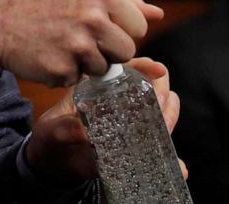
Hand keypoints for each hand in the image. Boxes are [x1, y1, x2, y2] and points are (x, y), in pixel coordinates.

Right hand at [0, 0, 163, 86]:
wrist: (0, 24)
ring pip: (105, 69)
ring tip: (62, 46)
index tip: (98, 27)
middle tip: (79, 39)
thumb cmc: (44, 5)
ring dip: (86, 64)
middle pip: (126, 51)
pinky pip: (79, 79)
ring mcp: (78, 45)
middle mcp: (93, 18)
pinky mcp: (63, 69)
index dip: (120, 30)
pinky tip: (50, 57)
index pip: (139, 27)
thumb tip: (158, 14)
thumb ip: (123, 0)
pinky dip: (66, 73)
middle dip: (107, 51)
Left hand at [26, 57, 186, 183]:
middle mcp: (121, 100)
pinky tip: (176, 163)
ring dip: (169, 116)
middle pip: (153, 85)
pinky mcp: (138, 145)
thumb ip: (64, 128)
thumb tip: (84, 132)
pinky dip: (172, 154)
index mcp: (100, 86)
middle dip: (162, 92)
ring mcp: (133, 122)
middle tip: (159, 104)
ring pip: (163, 110)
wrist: (55, 164)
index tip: (157, 71)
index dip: (145, 65)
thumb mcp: (52, 130)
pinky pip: (160, 145)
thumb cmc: (52, 137)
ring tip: (164, 128)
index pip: (128, 67)